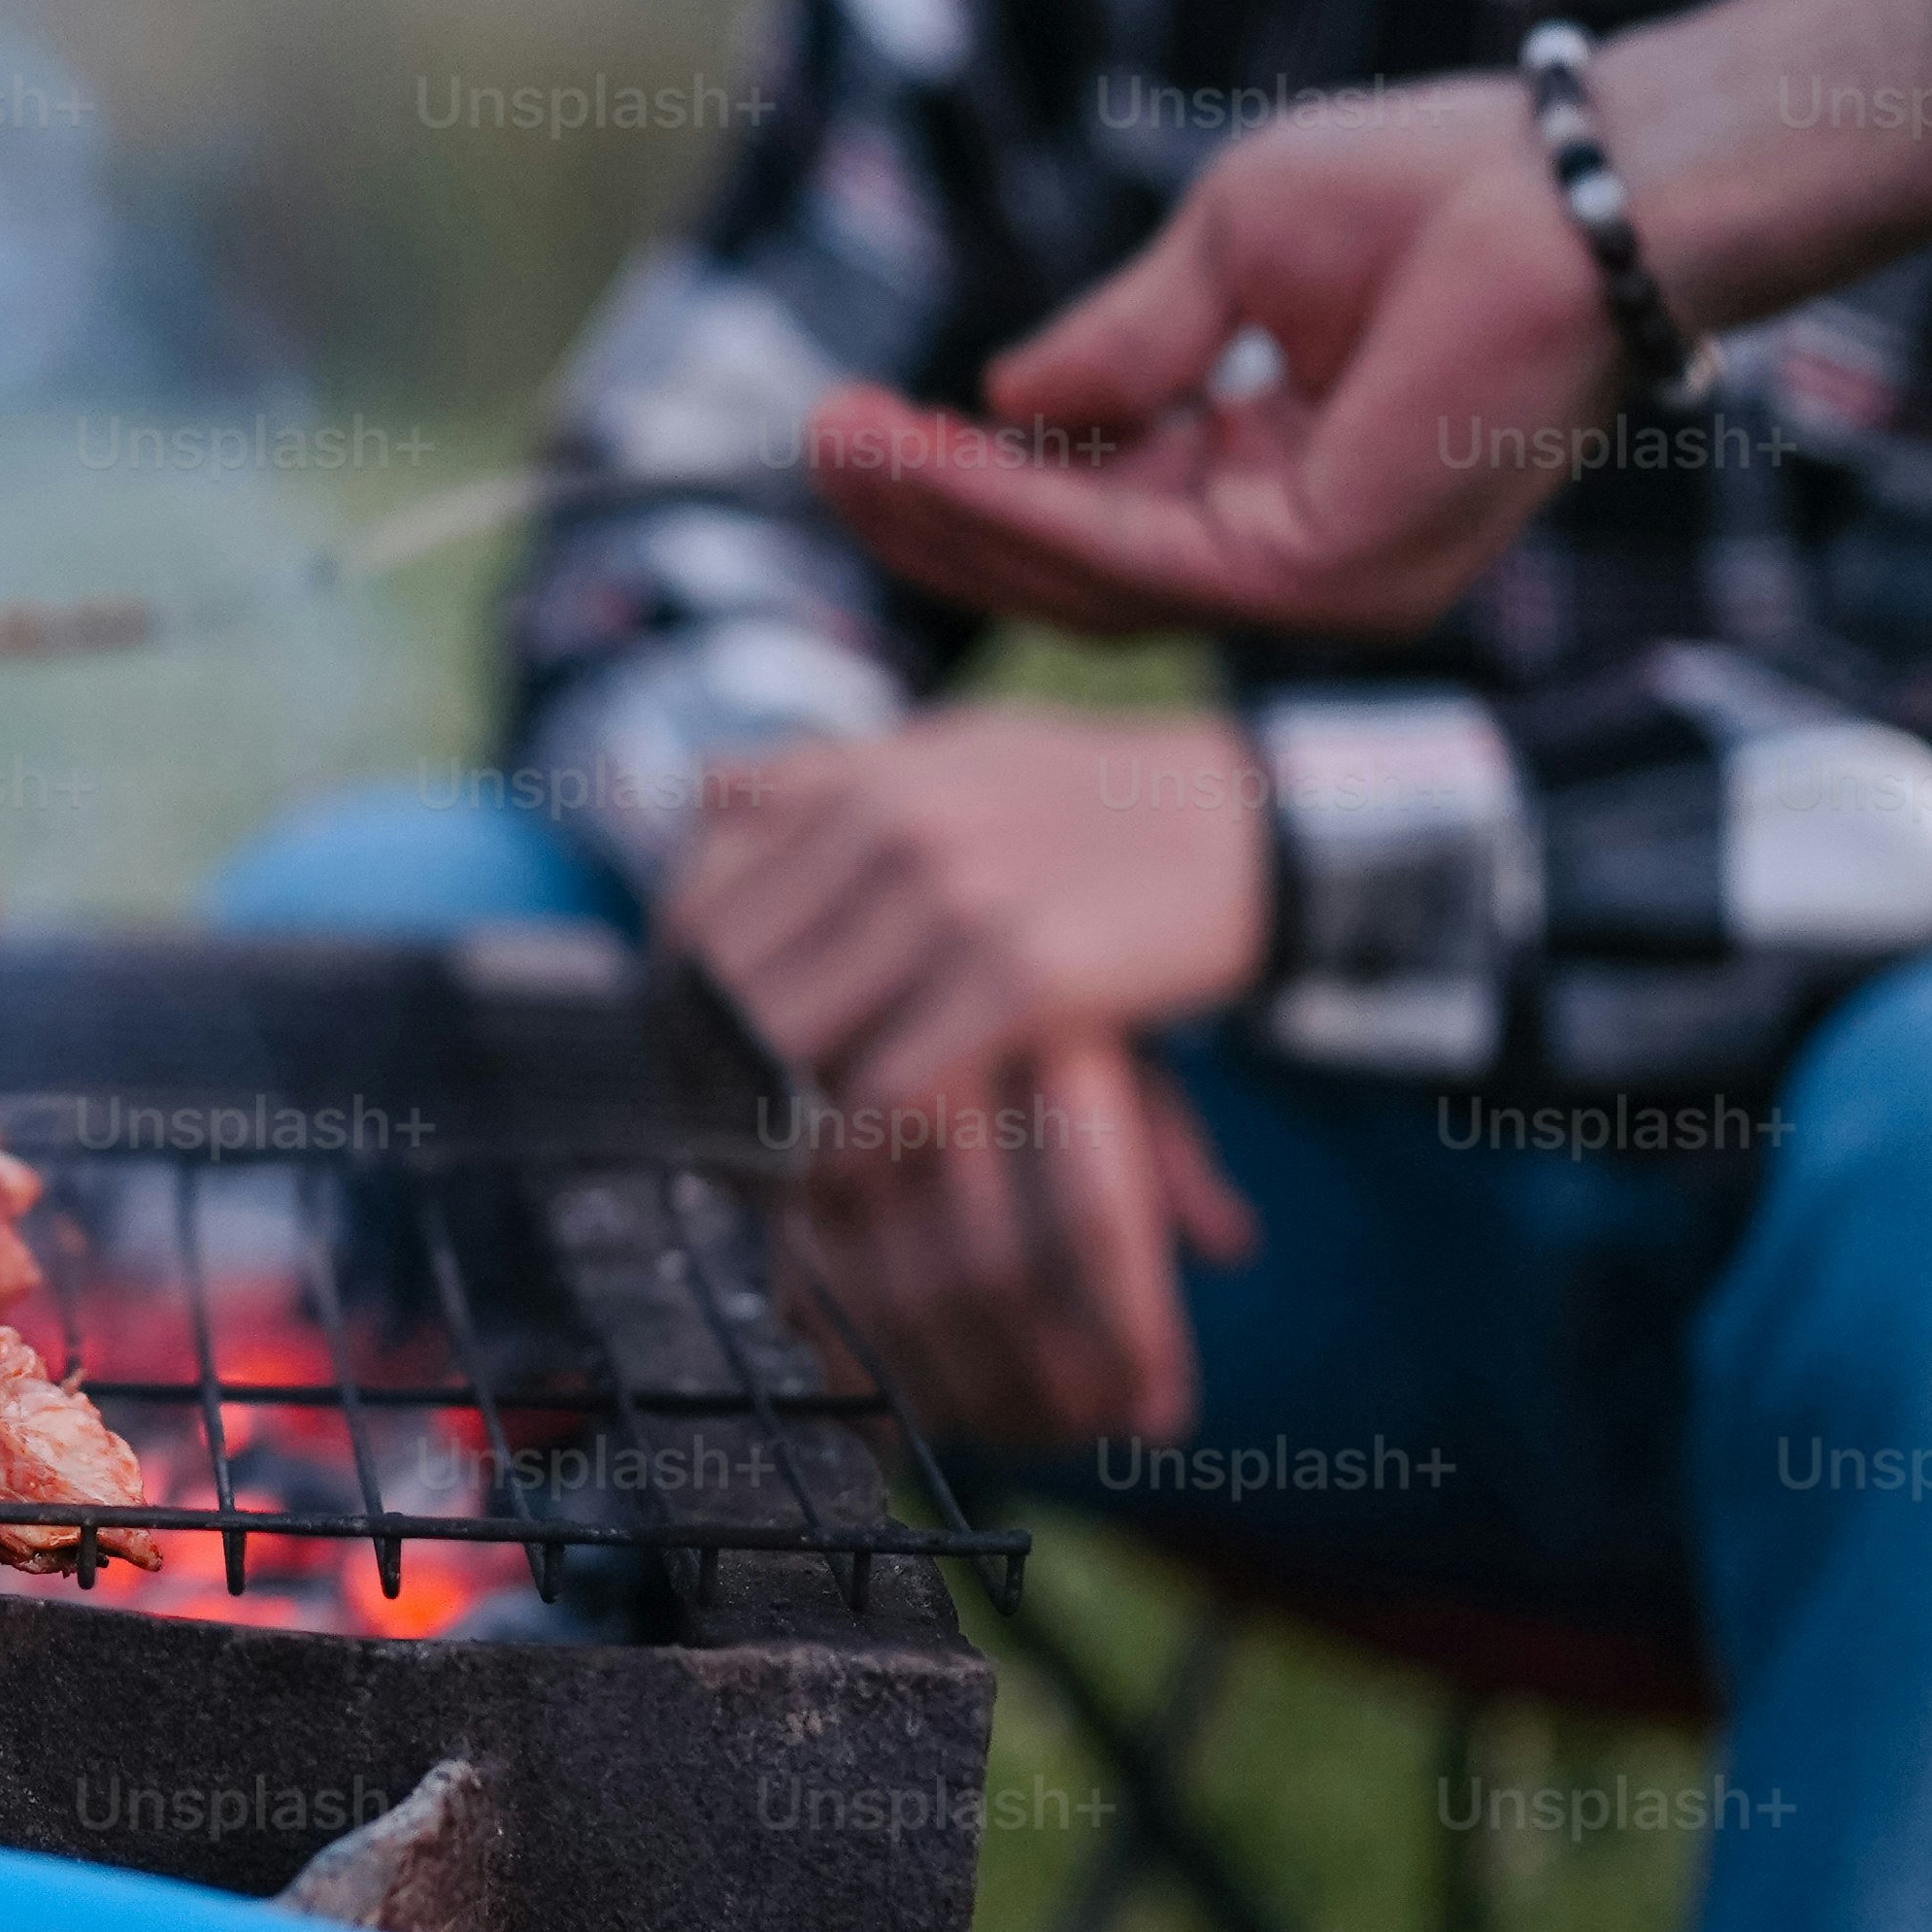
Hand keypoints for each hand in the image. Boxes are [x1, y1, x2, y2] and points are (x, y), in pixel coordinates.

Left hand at [663, 708, 1272, 1118]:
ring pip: (792, 1039)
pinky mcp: (1025, 978)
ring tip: (757, 1168)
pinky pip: (892, 1091)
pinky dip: (851, 1148)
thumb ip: (826, 773)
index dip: (670, 997)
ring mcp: (956, 901)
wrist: (1260, 826)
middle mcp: (891, 829)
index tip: (678, 1055)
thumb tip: (703, 789)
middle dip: (701, 1068)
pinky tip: (844, 1179)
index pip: (701, 903)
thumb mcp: (956, 751)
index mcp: (862, 780)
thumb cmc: (1101, 800)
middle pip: (727, 979)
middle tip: (705, 1133)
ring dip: (760, 1120)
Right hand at [779, 1032, 1258, 1452]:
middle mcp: (944, 1070)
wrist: (863, 909)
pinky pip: (808, 1276)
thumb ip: (1166, 1144)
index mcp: (1048, 1040)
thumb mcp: (1105, 1036)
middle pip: (993, 1273)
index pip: (1098, 1220)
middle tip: (1079, 1437)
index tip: (1158, 1415)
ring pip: (898, 1286)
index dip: (1131, 1334)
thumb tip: (1232, 1247)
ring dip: (957, 1389)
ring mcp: (846, 1109)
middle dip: (1042, 1382)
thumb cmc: (1008, 994)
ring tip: (1007, 1433)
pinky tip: (898, 1416)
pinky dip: (853, 1363)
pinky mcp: (774, 1139)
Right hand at [806, 69, 1623, 637]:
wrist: (1583, 184)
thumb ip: (1125, 342)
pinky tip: (930, 451)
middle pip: (1073, 573)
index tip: (870, 426)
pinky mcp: (1322, 576)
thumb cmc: (1446, 186)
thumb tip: (1006, 395)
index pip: (1103, 518)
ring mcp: (1318, 586)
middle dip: (938, 512)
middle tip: (824, 448)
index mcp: (1290, 489)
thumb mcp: (1233, 254)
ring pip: (1083, 577)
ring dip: (949, 511)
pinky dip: (1017, 503)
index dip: (981, 476)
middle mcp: (1302, 562)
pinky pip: (1129, 553)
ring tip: (842, 447)